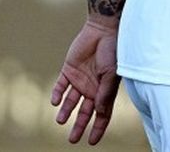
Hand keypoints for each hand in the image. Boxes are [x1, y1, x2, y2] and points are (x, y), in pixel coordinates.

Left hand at [50, 15, 121, 144]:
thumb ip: (105, 93)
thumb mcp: (112, 74)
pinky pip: (61, 85)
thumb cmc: (113, 51)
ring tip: (60, 121)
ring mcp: (80, 80)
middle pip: (84, 111)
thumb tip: (100, 113)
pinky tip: (56, 102)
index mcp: (105, 90)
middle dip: (79, 125)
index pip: (102, 114)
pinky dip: (58, 94)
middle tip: (72, 140)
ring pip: (70, 101)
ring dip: (66, 112)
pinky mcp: (68, 70)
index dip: (98, 128)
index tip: (92, 141)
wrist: (103, 30)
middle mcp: (92, 88)